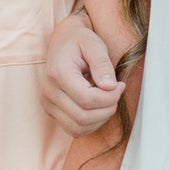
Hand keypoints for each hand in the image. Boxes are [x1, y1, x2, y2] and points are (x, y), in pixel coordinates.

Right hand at [41, 13, 121, 138]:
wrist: (63, 40)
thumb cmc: (80, 41)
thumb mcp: (95, 45)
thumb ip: (102, 64)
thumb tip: (110, 86)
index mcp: (58, 74)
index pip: (87, 99)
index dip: (110, 97)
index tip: (120, 85)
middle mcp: (48, 91)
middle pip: (83, 117)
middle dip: (107, 109)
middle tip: (116, 93)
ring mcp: (47, 103)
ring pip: (78, 128)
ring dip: (99, 119)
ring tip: (107, 100)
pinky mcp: (51, 110)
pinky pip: (73, 129)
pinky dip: (90, 124)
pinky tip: (97, 108)